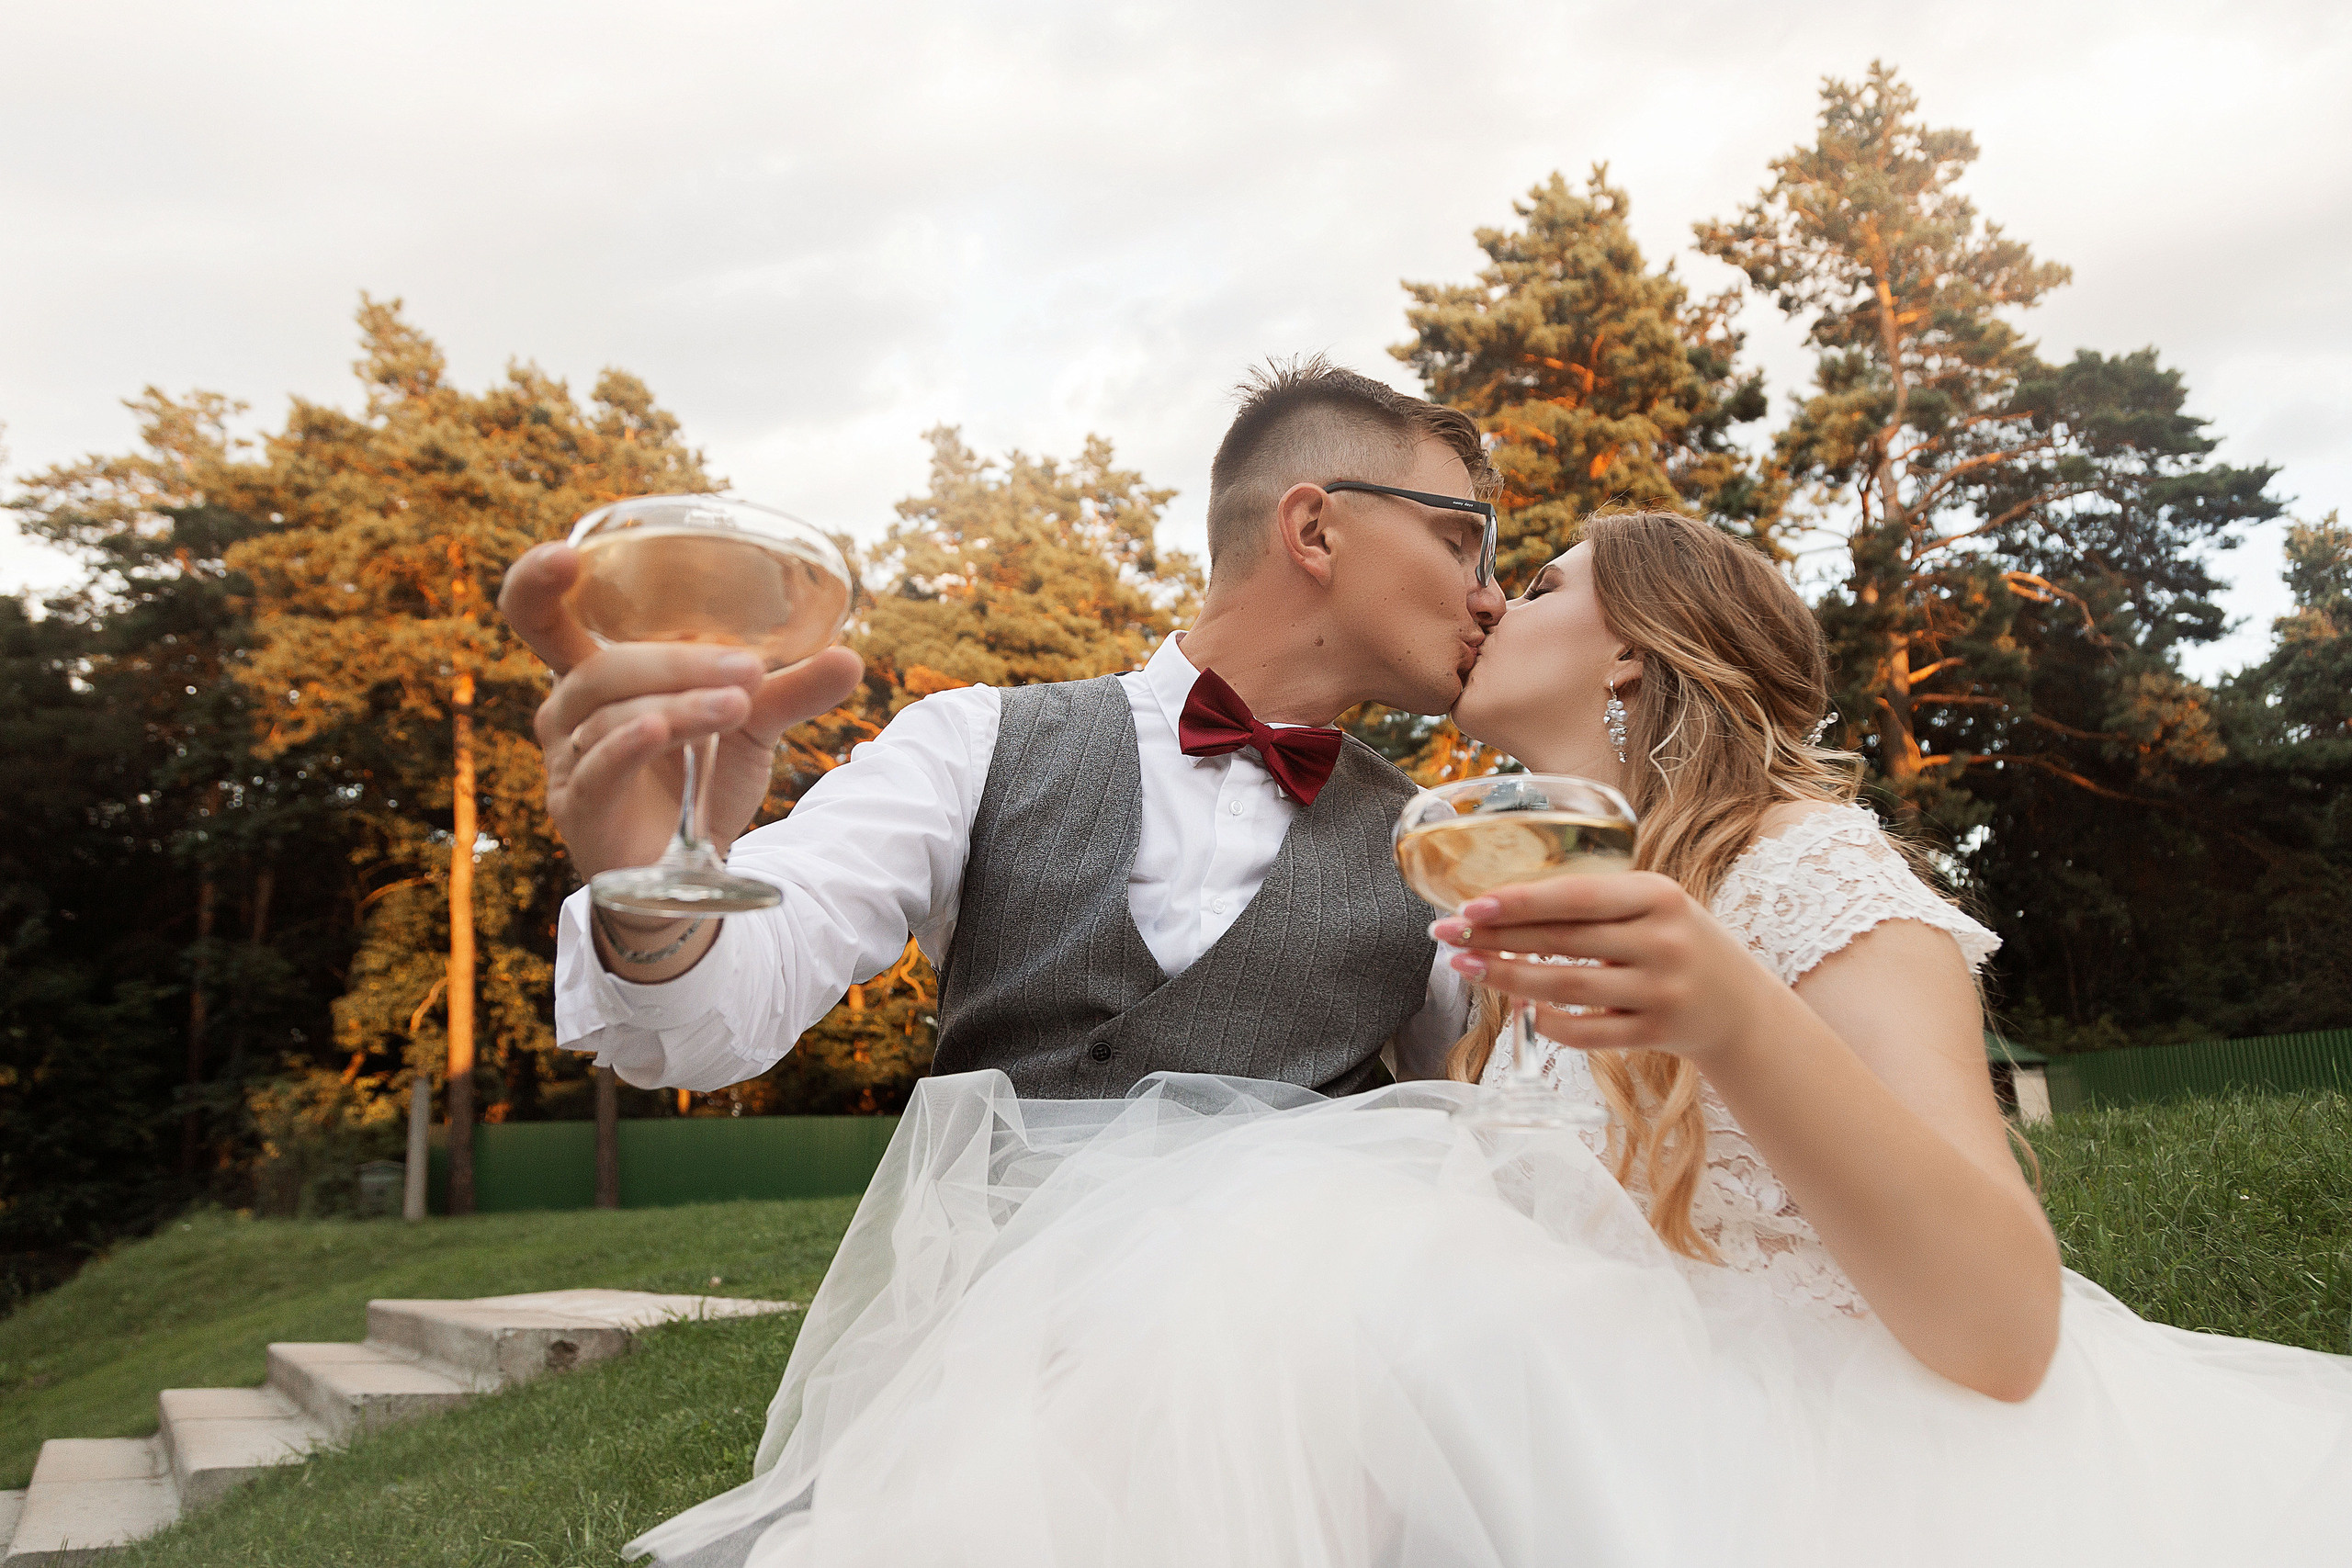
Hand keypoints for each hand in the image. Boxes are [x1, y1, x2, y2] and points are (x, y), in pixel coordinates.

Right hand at [501, 541, 864, 881]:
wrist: (690, 868)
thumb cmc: (701, 780)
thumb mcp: (751, 725)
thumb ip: (789, 690)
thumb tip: (850, 659)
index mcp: (598, 674)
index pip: (540, 617)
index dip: (536, 583)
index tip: (567, 555)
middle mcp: (569, 710)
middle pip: (601, 667)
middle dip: (673, 661)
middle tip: (746, 667)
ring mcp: (567, 760)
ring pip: (612, 715)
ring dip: (680, 705)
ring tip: (740, 704)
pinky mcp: (578, 807)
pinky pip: (599, 766)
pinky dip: (632, 743)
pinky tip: (661, 727)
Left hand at [1429, 871, 1780, 1065]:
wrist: (1740, 1005)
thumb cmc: (1678, 942)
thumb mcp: (1652, 906)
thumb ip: (1595, 903)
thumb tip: (1503, 906)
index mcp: (1659, 895)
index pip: (1576, 897)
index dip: (1519, 902)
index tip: (1470, 907)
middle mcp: (1663, 941)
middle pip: (1563, 942)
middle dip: (1497, 939)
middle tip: (1448, 936)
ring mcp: (1662, 991)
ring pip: (1567, 987)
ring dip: (1508, 978)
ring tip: (1466, 968)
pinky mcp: (1657, 1034)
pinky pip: (1588, 1032)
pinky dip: (1547, 1021)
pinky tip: (1519, 1009)